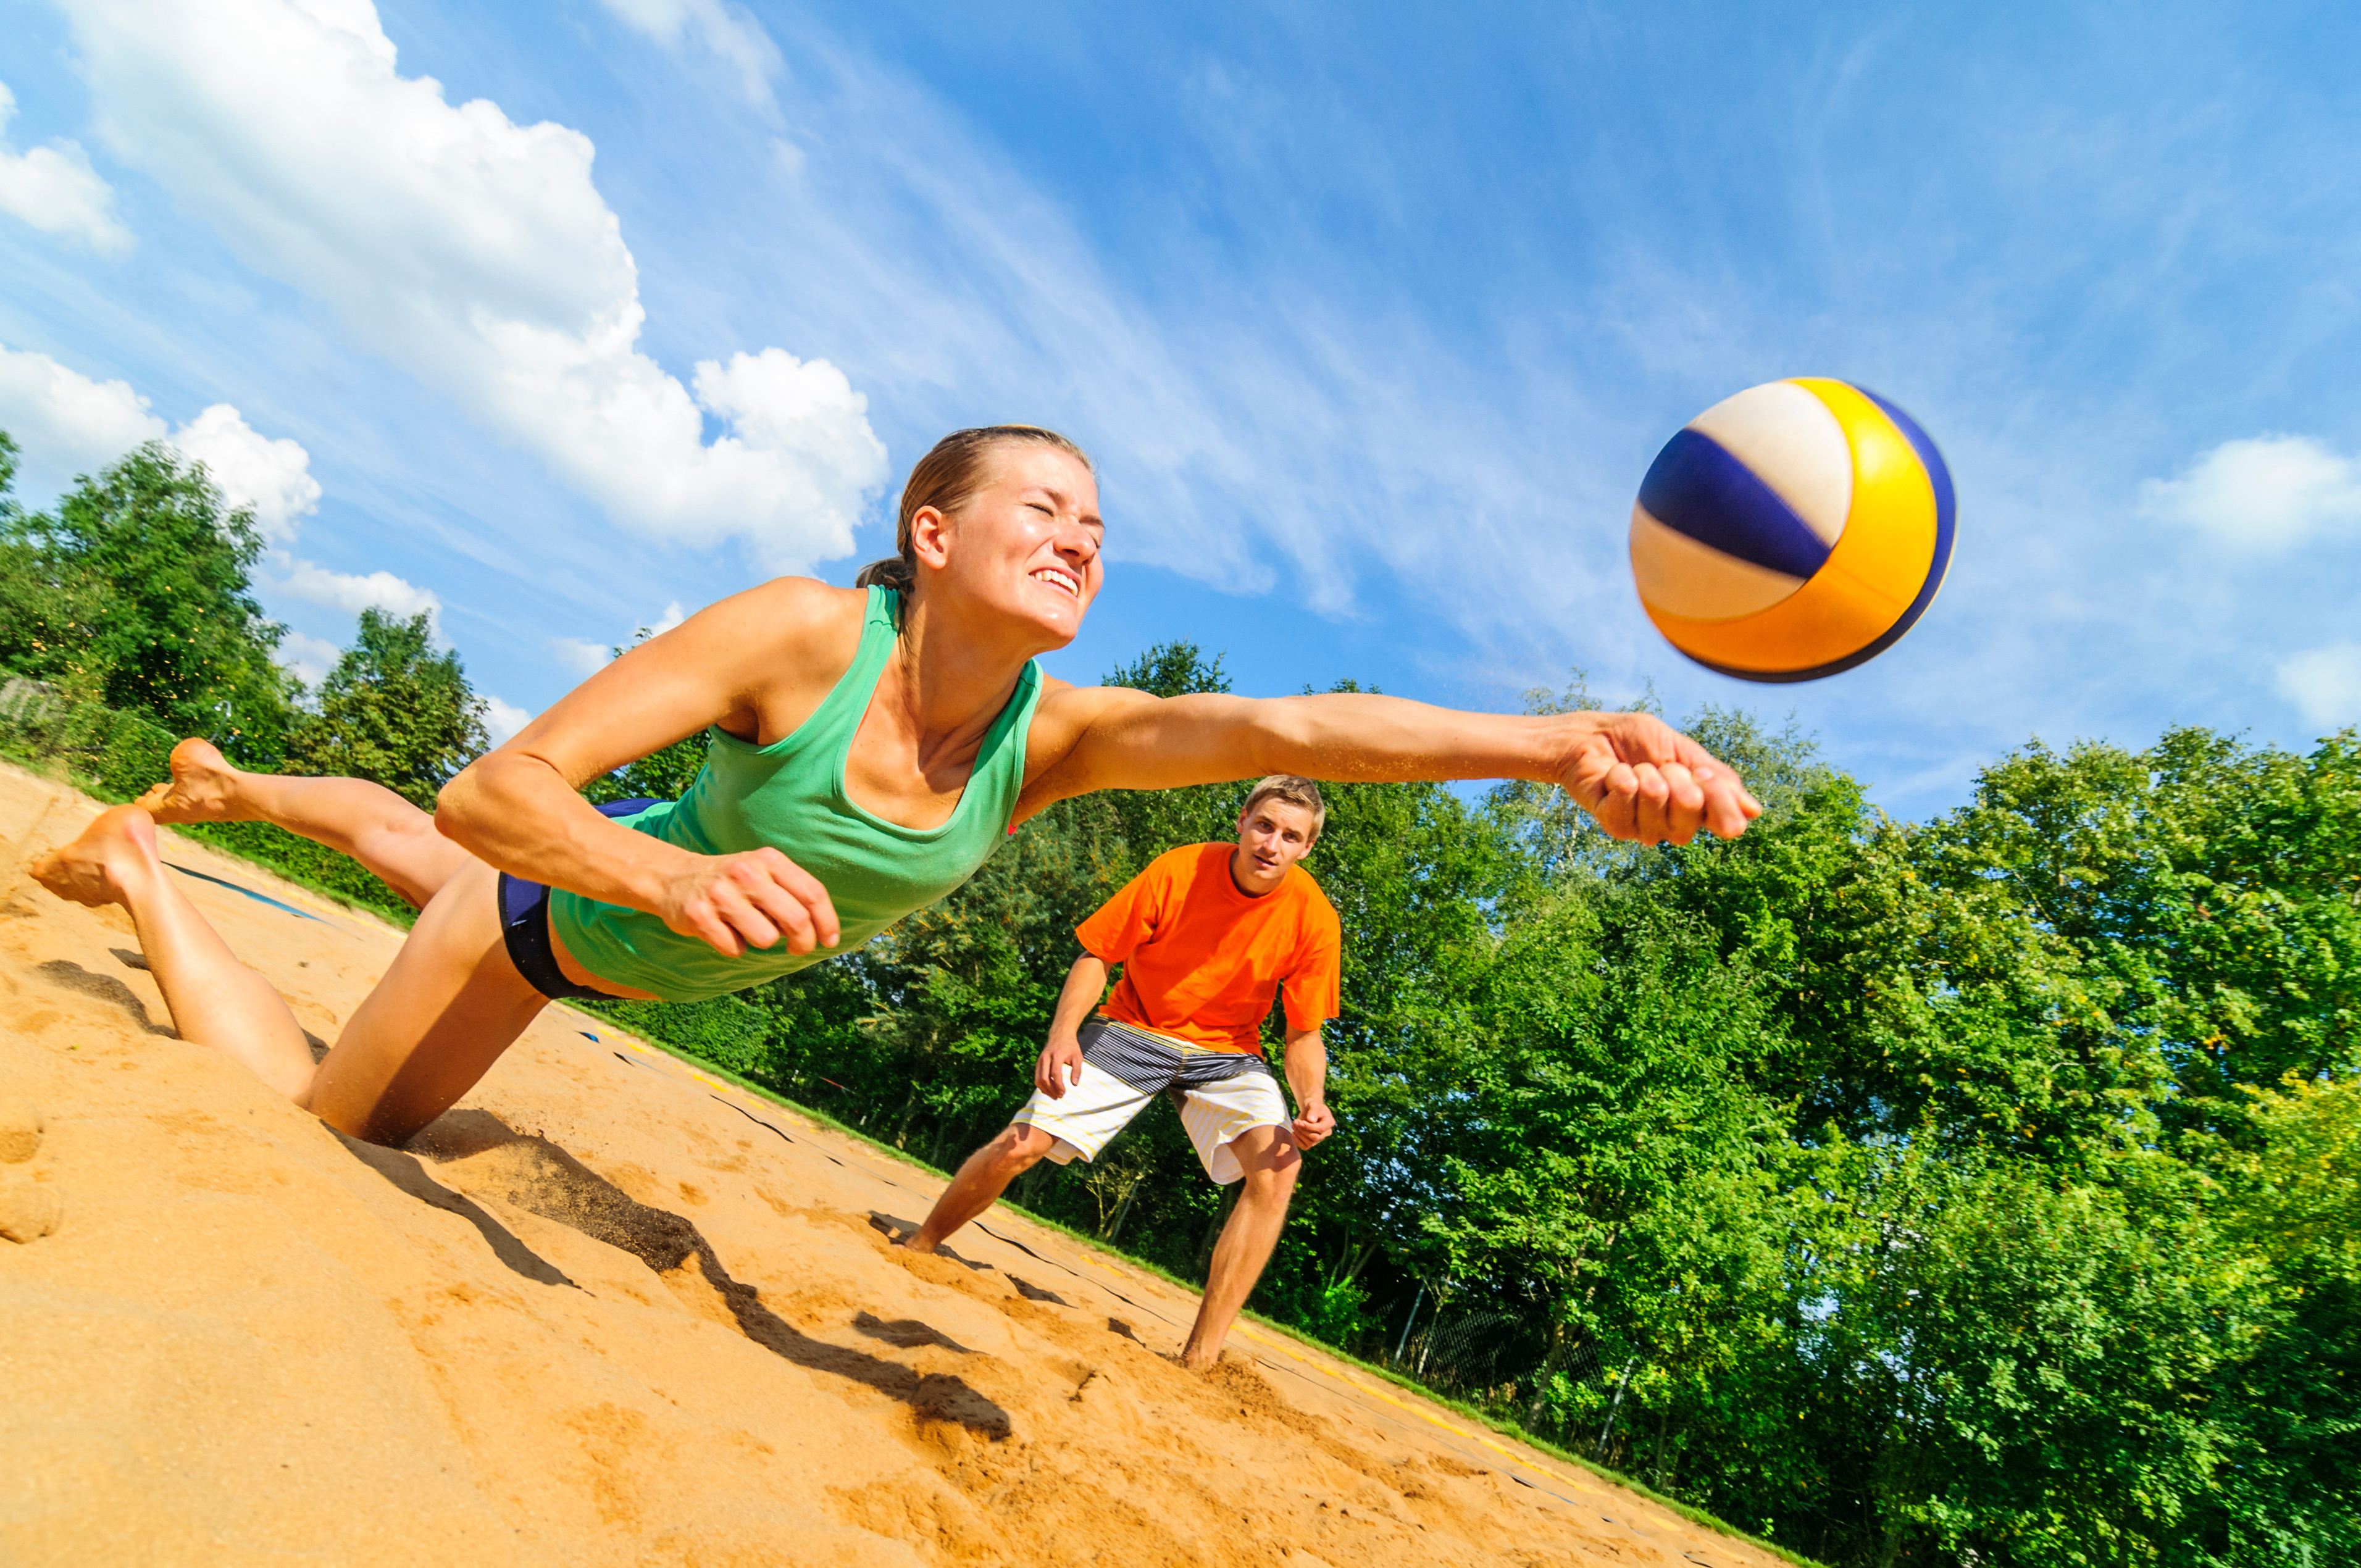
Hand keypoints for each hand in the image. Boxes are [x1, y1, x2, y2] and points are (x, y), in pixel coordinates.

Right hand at [657, 847, 841, 957]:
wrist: (675, 877)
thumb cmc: (733, 882)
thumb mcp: (763, 871)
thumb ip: (792, 891)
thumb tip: (824, 931)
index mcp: (769, 860)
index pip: (812, 893)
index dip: (827, 922)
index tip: (830, 941)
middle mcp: (747, 872)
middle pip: (796, 920)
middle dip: (803, 942)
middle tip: (798, 949)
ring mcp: (721, 893)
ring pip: (766, 938)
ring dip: (761, 941)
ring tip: (747, 928)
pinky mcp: (699, 915)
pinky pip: (734, 949)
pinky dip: (734, 947)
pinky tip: (724, 932)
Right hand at [1036, 1036, 1084, 1097]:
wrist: (1060, 1034)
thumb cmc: (1070, 1046)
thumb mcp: (1078, 1057)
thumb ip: (1077, 1070)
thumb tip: (1074, 1084)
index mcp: (1056, 1055)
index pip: (1055, 1074)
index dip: (1058, 1085)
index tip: (1064, 1092)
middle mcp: (1046, 1058)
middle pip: (1044, 1078)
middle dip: (1051, 1090)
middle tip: (1059, 1096)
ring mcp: (1040, 1060)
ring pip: (1038, 1079)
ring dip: (1045, 1090)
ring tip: (1054, 1096)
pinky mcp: (1038, 1063)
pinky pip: (1037, 1077)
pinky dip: (1042, 1086)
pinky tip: (1050, 1091)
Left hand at [1291, 1100, 1335, 1149]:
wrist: (1310, 1110)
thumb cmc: (1313, 1106)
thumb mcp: (1313, 1105)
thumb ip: (1313, 1111)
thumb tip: (1311, 1120)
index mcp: (1330, 1123)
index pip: (1320, 1129)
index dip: (1309, 1127)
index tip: (1300, 1121)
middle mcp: (1327, 1132)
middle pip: (1315, 1138)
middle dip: (1303, 1130)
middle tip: (1295, 1122)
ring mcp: (1320, 1138)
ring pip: (1310, 1143)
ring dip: (1299, 1135)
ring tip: (1294, 1124)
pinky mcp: (1312, 1142)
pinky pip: (1305, 1147)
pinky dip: (1298, 1142)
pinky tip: (1293, 1133)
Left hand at [1558, 713, 1762, 844]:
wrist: (1589, 736)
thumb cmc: (1635, 741)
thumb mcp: (1682, 750)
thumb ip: (1716, 779)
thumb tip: (1754, 811)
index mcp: (1698, 808)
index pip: (1729, 824)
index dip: (1718, 798)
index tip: (1701, 773)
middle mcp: (1675, 826)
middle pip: (1691, 813)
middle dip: (1676, 778)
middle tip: (1659, 765)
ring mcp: (1645, 830)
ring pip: (1657, 805)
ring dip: (1645, 775)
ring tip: (1634, 769)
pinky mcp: (1616, 826)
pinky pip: (1627, 799)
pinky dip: (1621, 777)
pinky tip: (1613, 776)